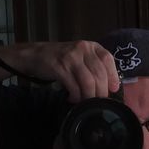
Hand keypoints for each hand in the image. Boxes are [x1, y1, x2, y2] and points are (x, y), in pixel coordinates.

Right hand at [0, 41, 120, 102]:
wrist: (36, 55)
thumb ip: (94, 67)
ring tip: (85, 103)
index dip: (113, 76)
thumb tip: (109, 87)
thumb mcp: (81, 57)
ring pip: (88, 81)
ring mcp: (70, 57)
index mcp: (91, 46)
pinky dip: (76, 96)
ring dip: (89, 96)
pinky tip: (72, 98)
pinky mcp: (59, 67)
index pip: (108, 59)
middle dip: (100, 92)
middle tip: (98, 102)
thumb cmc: (61, 59)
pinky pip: (73, 86)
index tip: (113, 90)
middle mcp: (82, 49)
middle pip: (99, 74)